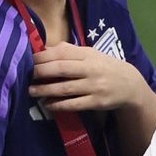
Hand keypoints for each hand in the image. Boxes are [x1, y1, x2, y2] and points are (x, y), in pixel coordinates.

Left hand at [29, 41, 149, 112]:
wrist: (129, 84)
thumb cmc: (103, 67)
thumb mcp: (90, 54)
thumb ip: (69, 52)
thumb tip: (43, 50)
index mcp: (87, 54)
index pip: (61, 53)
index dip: (42, 56)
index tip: (27, 59)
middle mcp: (90, 69)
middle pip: (61, 69)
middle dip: (40, 72)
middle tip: (25, 75)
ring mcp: (93, 86)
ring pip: (65, 88)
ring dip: (46, 90)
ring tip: (31, 91)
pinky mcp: (96, 102)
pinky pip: (74, 104)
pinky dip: (59, 105)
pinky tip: (48, 104)